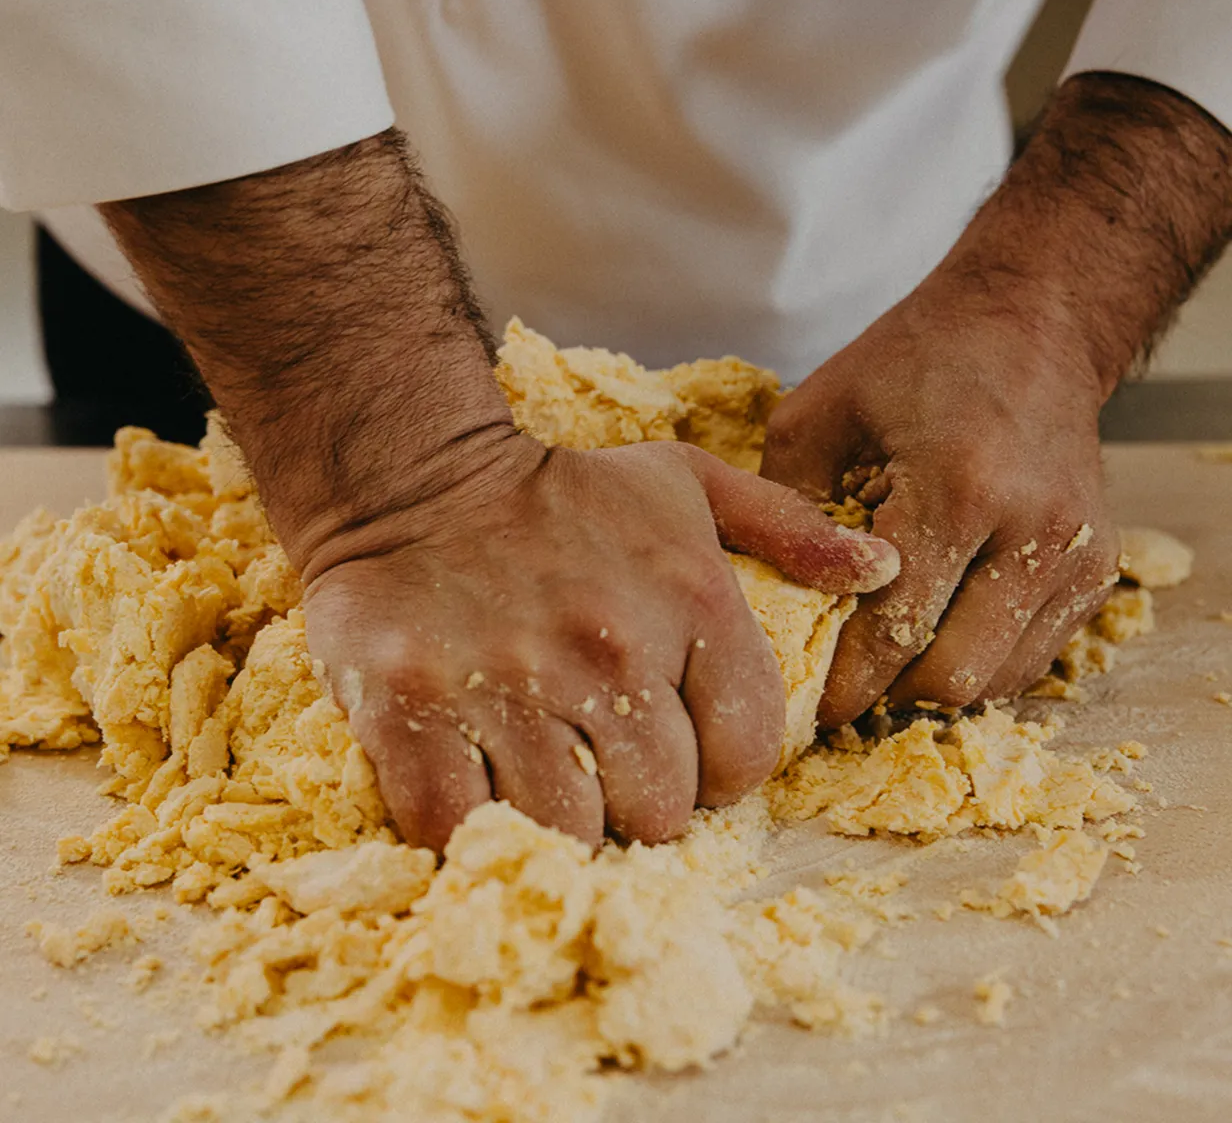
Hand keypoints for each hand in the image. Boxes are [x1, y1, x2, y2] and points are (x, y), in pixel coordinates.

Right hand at [303, 435, 897, 850]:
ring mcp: (510, 685)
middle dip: (638, 802)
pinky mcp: (414, 711)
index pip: (744, 756)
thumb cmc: (564, 494)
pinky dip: (471, 824)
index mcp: (690, 602)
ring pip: (570, 830)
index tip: (679, 752)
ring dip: (560, 820)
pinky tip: (475, 781)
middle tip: (600, 763)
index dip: (717, 772)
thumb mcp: (687, 484)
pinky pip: (461, 825)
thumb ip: (788, 527)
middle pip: (660, 812)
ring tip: (541, 773)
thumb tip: (881, 570)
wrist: (416, 475)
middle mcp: (609, 650)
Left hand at [762, 72, 1231, 725]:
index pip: (894, 631)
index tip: (808, 704)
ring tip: (889, 646)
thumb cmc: (915, 360)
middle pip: (952, 677)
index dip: (845, 683)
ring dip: (936, 678)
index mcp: (957, 490)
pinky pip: (1033, 656)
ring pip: (997, 680)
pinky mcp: (1098, 569)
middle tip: (844, 677)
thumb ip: (786, 508)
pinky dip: (980, 657)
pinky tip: (940, 621)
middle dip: (889, 692)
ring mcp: (1077, 556)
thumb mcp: (820, 413)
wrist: (1033, 322)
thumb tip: (768, 600)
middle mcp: (1032, 533)